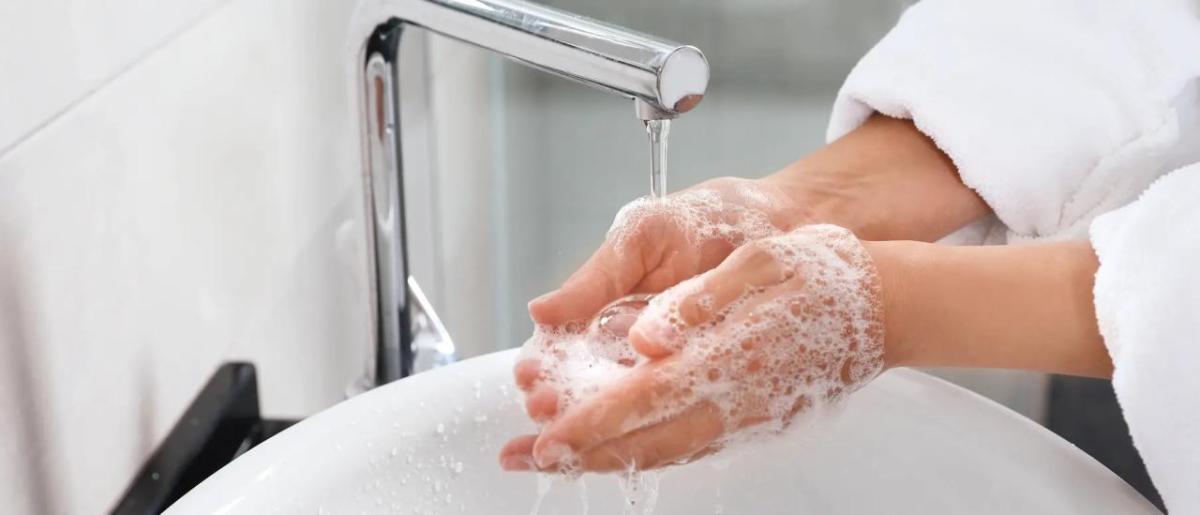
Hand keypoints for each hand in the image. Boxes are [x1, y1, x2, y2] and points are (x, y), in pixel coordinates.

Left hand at [501, 225, 886, 471]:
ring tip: (566, 466)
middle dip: (586, 455)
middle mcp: (738, 399)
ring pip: (671, 453)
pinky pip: (697, 447)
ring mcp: (751, 417)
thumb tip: (644, 339)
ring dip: (612, 462)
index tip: (545, 438)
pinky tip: (629, 454)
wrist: (890, 307)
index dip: (590, 423)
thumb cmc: (824, 273)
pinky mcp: (760, 420)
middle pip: (649, 442)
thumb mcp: (759, 262)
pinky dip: (654, 456)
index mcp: (731, 355)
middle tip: (532, 462)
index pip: (644, 398)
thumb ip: (697, 302)